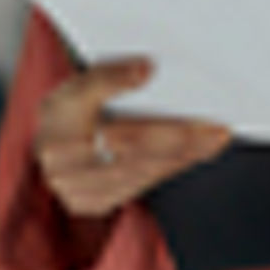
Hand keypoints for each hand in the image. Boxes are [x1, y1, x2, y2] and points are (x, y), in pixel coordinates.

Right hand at [33, 57, 232, 218]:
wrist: (54, 155)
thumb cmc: (76, 115)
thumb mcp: (85, 84)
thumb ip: (111, 74)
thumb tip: (145, 69)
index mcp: (58, 111)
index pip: (87, 90)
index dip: (115, 78)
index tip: (147, 67)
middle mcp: (59, 152)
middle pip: (127, 140)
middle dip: (178, 134)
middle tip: (215, 127)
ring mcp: (73, 183)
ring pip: (139, 168)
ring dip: (184, 155)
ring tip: (215, 140)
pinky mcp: (90, 202)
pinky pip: (139, 185)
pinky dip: (171, 167)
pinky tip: (195, 155)